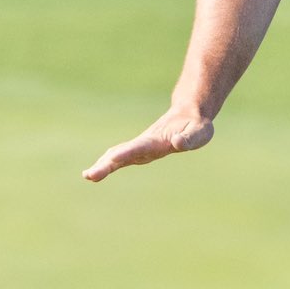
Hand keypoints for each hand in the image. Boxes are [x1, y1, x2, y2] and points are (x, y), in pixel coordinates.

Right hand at [82, 108, 213, 181]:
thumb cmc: (197, 125)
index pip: (140, 148)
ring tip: (88, 175)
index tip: (112, 157)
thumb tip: (178, 143)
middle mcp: (146, 144)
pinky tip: (96, 172)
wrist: (189, 113)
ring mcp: (142, 147)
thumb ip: (190, 138)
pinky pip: (122, 158)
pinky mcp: (141, 150)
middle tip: (90, 175)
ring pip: (119, 155)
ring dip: (103, 165)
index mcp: (158, 140)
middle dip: (107, 165)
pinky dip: (108, 164)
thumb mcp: (200, 132)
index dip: (127, 153)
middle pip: (123, 154)